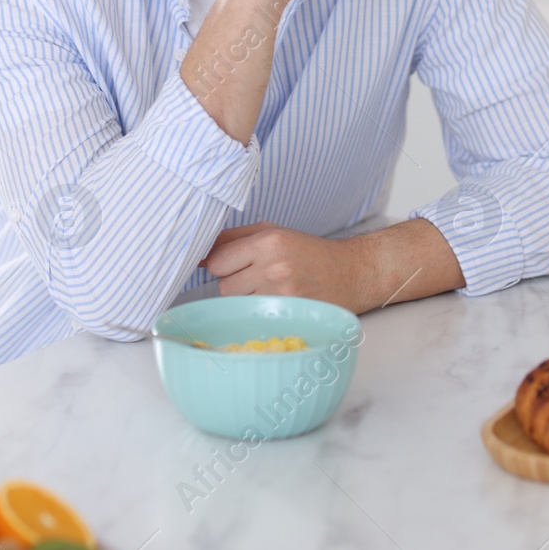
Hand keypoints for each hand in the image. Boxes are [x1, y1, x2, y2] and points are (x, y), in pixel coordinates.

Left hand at [201, 218, 468, 313]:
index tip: (233, 265)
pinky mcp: (291, 313)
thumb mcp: (273, 232)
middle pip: (224, 285)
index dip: (222, 265)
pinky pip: (256, 317)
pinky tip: (277, 303)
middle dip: (234, 282)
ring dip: (246, 299)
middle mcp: (274, 267)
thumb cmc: (307, 251)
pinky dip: (261, 312)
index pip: (217, 261)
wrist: (351, 272)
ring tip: (269, 290)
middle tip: (256, 278)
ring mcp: (283, 294)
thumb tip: (197, 252)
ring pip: (238, 304)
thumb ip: (233, 238)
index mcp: (268, 241)